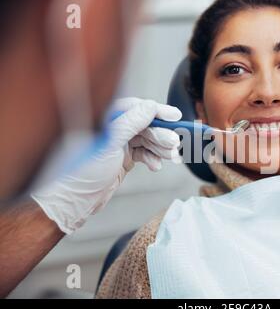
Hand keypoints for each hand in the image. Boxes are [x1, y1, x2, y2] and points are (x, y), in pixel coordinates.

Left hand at [31, 98, 181, 233]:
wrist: (75, 200)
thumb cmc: (82, 172)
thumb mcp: (110, 144)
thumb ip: (131, 122)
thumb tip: (149, 107)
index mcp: (105, 119)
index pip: (136, 108)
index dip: (156, 111)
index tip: (174, 116)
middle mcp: (112, 129)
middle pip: (145, 125)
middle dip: (161, 134)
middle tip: (174, 143)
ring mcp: (118, 145)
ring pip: (146, 140)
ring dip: (160, 148)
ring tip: (171, 156)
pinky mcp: (122, 159)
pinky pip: (143, 154)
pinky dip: (152, 159)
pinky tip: (156, 166)